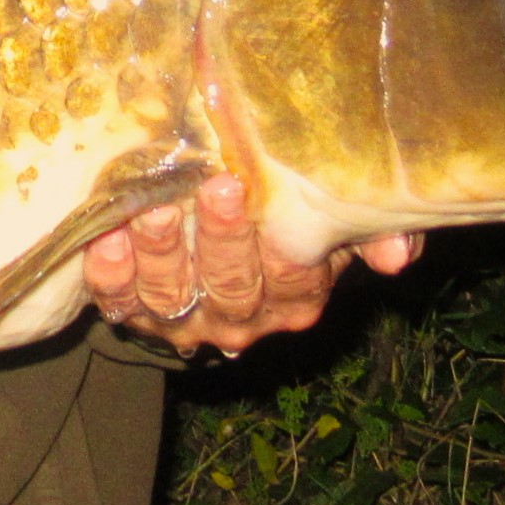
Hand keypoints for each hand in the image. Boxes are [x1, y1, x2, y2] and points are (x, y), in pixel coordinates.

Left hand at [82, 170, 419, 355]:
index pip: (294, 276)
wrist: (206, 245)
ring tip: (153, 209)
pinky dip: (111, 275)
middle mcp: (243, 315)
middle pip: (234, 286)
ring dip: (162, 253)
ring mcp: (186, 317)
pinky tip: (106, 239)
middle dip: (224, 238)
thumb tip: (398, 253)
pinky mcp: (136, 311)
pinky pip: (120, 300)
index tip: (268, 197)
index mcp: (296, 294)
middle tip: (216, 187)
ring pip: (174, 294)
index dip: (282, 245)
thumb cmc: (280, 219)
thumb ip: (365, 230)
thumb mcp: (330, 222)